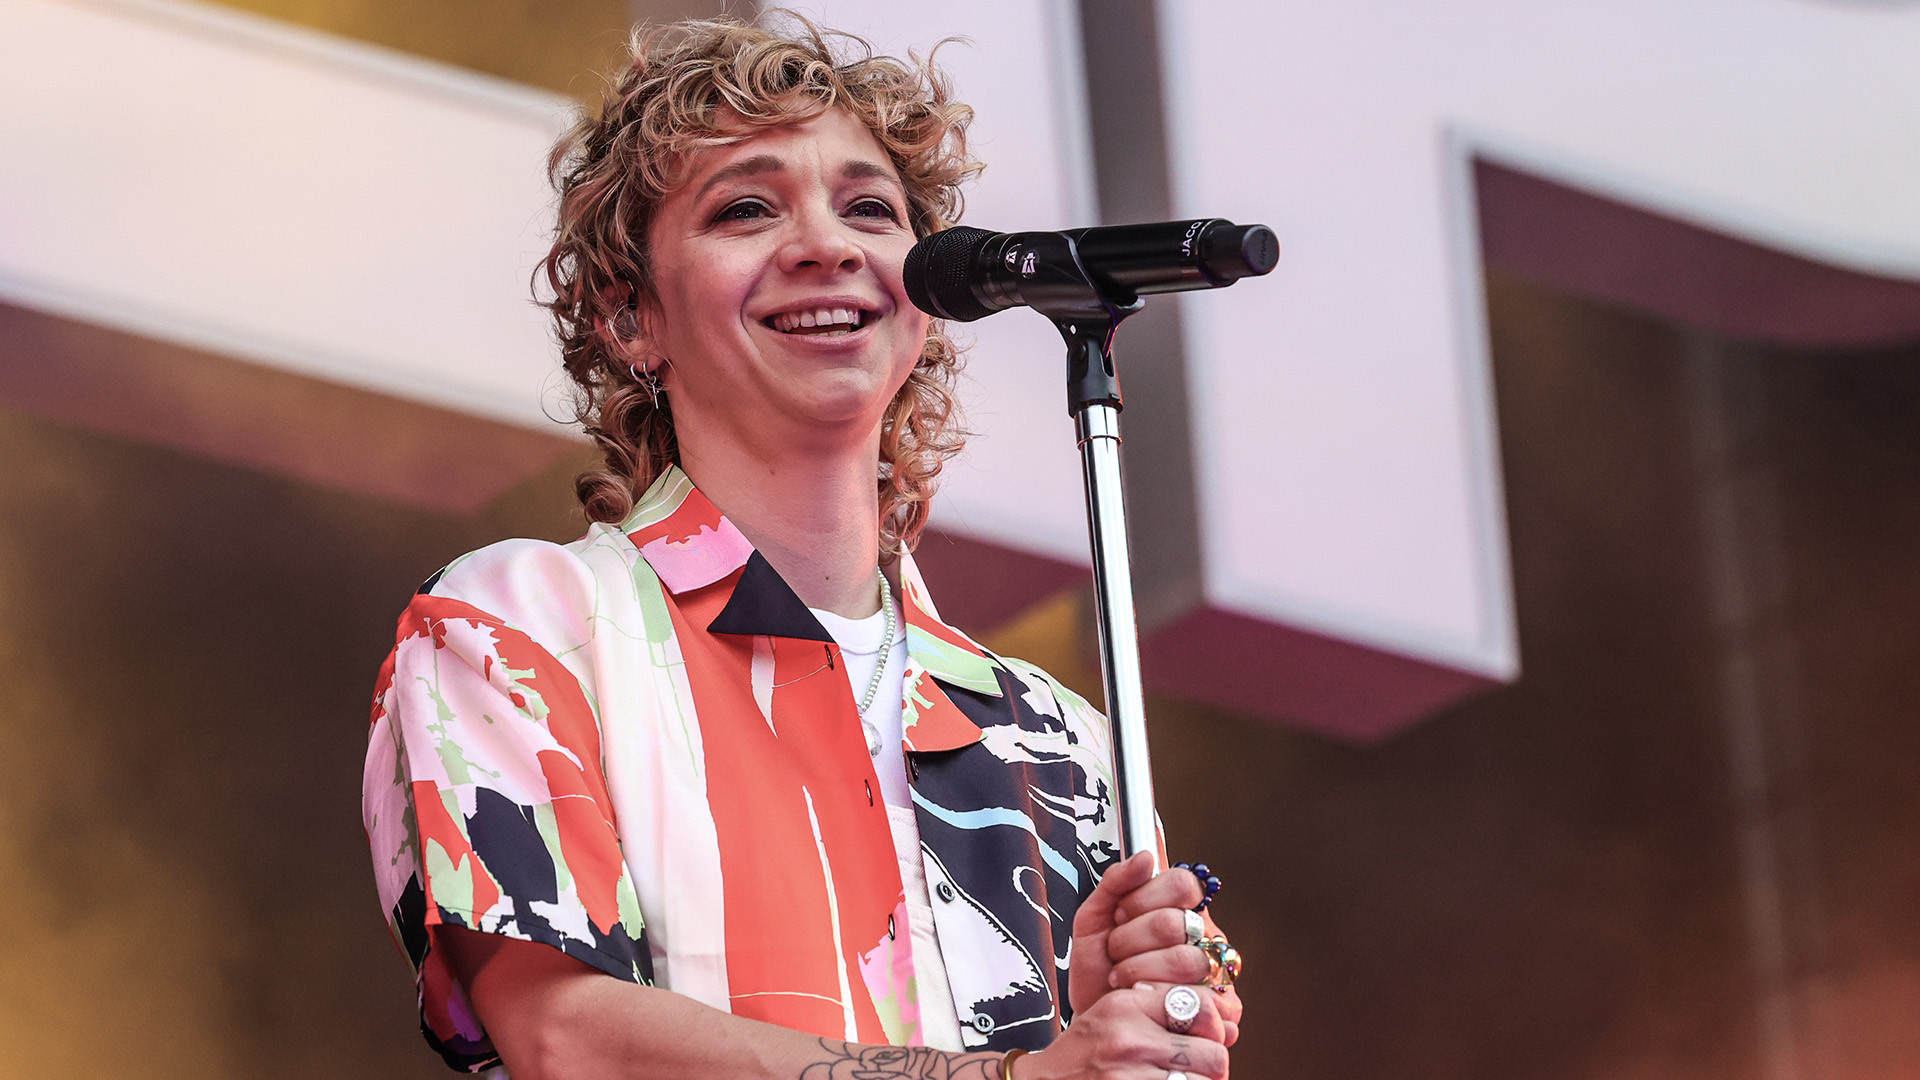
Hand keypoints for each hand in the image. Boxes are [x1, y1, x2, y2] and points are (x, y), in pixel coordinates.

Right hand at [1016, 981, 1229, 1079]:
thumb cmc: (1082, 1056)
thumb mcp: (1112, 1016)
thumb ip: (1156, 1009)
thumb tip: (1223, 1022)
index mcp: (1127, 1005)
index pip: (1201, 1005)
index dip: (1212, 1026)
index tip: (1203, 1038)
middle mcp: (1130, 1037)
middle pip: (1213, 1051)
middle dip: (1211, 1067)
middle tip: (1196, 1071)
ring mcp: (1131, 1074)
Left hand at [1069, 853, 1244, 1045]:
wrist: (1098, 1020)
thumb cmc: (1100, 970)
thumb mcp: (1094, 920)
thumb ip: (1114, 883)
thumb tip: (1146, 856)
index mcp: (1183, 908)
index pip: (1181, 883)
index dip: (1142, 900)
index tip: (1119, 916)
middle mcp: (1208, 937)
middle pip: (1177, 922)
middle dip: (1130, 940)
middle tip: (1115, 953)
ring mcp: (1219, 973)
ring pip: (1184, 960)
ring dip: (1139, 972)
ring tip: (1123, 980)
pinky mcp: (1225, 1012)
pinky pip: (1193, 999)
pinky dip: (1154, 1001)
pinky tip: (1142, 1001)